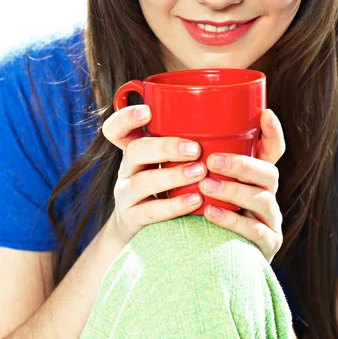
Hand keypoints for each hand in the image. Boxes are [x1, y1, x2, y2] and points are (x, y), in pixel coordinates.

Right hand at [102, 104, 205, 245]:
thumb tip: (221, 121)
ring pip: (143, 182)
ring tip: (200, 172)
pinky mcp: (133, 218)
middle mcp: (126, 168)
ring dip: (174, 176)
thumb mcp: (165, 160)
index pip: (116, 129)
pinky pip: (152, 211)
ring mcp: (126, 194)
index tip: (147, 111)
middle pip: (134, 151)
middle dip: (165, 148)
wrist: (142, 227)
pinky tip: (196, 200)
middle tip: (195, 149)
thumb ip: (181, 143)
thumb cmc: (164, 183)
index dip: (126, 117)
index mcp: (133, 148)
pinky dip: (175, 205)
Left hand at [198, 109, 284, 262]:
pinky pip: (255, 232)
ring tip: (206, 186)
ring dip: (234, 190)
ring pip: (263, 199)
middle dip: (243, 165)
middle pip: (269, 173)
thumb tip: (166, 125)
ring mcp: (270, 221)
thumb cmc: (198, 212)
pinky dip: (232, 221)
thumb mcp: (199, 183)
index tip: (266, 114)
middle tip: (212, 161)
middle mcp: (267, 195)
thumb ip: (194, 162)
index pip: (273, 151)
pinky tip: (210, 213)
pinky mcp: (266, 246)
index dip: (273, 133)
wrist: (199, 261)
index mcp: (255, 176)